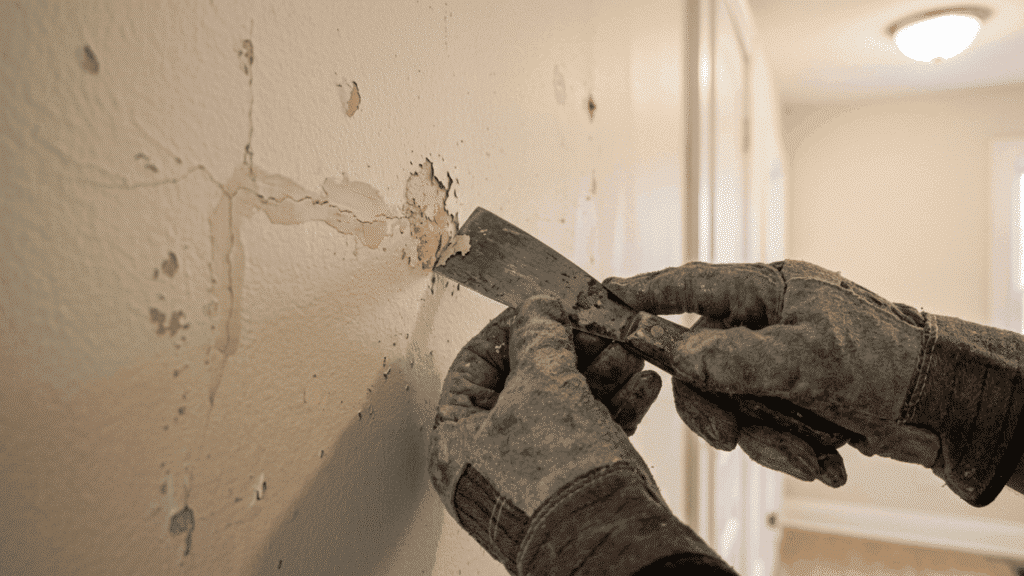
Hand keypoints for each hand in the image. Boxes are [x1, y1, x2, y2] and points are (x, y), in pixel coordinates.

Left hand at [429, 296, 683, 573]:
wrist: (610, 543)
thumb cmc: (558, 478)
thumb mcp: (543, 385)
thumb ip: (538, 338)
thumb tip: (537, 310)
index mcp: (457, 440)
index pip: (474, 365)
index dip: (511, 328)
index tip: (543, 307)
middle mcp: (488, 460)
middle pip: (525, 383)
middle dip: (570, 350)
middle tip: (598, 327)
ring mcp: (531, 475)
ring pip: (563, 405)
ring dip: (600, 373)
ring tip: (629, 351)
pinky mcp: (571, 486)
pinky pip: (588, 433)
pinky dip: (615, 406)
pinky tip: (641, 385)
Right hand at [606, 260, 941, 484]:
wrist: (944, 407)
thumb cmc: (888, 360)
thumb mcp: (809, 357)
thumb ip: (738, 358)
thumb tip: (682, 357)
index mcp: (770, 291)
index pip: (695, 285)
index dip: (648, 291)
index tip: (607, 294)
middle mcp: (767, 324)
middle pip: (702, 362)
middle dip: (718, 407)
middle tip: (730, 436)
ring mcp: (777, 364)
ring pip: (730, 404)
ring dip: (765, 438)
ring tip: (808, 452)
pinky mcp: (791, 400)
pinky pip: (759, 427)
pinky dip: (787, 448)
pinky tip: (824, 456)